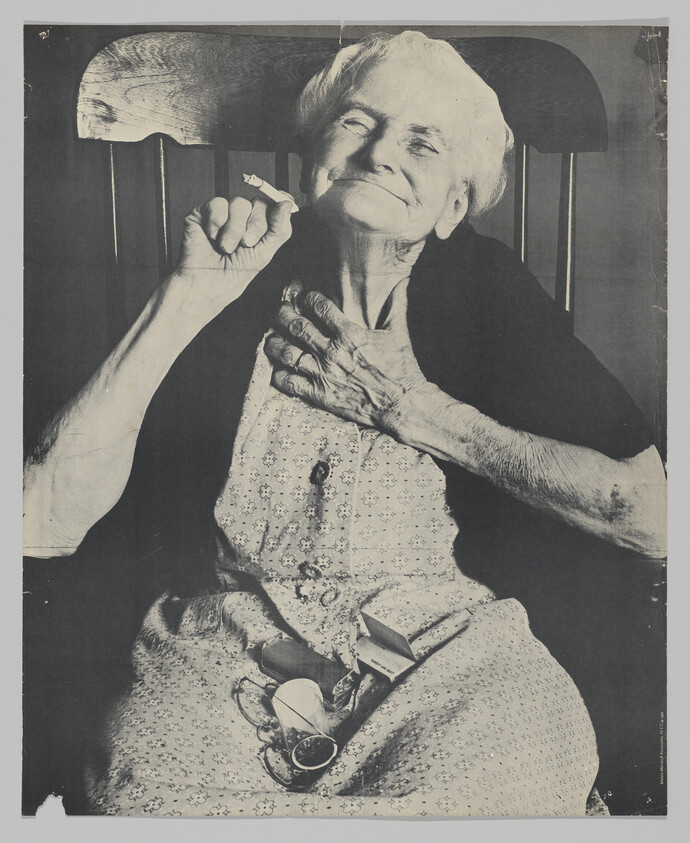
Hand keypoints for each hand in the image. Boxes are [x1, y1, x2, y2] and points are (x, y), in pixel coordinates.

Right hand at [169, 194, 293, 318]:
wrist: (207, 284)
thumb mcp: (264, 253)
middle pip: (260, 203)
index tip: (280, 213)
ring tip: (226, 248)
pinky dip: (216, 224)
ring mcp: (225, 212)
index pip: (275, 205)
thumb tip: (287, 204)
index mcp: (260, 226)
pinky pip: (218, 204)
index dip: (278, 207)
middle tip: (246, 245)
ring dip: (234, 230)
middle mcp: (244, 217)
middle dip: (256, 227)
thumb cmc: (233, 273)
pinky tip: (212, 238)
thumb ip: (279, 230)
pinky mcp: (205, 211)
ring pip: (239, 203)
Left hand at [265, 281, 427, 432]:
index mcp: (349, 333)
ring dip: (274, 343)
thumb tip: (401, 279)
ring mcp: (323, 374)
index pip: (318, 306)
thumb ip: (396, 303)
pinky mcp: (319, 395)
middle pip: (296, 326)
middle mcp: (332, 351)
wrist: (401, 404)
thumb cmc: (402, 367)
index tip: (304, 296)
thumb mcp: (399, 331)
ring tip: (271, 339)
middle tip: (280, 312)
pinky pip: (290, 382)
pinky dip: (279, 374)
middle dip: (283, 315)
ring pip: (287, 353)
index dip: (307, 298)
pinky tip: (277, 369)